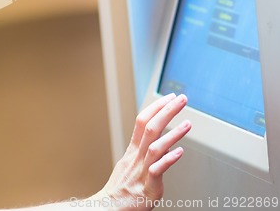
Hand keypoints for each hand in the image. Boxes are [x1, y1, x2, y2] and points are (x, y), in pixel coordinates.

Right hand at [98, 93, 190, 209]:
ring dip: (173, 133)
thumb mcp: (130, 164)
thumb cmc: (122, 189)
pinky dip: (168, 160)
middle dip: (167, 111)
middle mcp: (137, 157)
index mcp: (133, 150)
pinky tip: (180, 152)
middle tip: (181, 99)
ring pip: (155, 146)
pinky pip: (158, 170)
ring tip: (188, 123)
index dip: (156, 107)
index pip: (143, 121)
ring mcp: (142, 171)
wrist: (109, 207)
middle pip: (151, 128)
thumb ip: (144, 152)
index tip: (170, 98)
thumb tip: (161, 143)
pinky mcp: (148, 187)